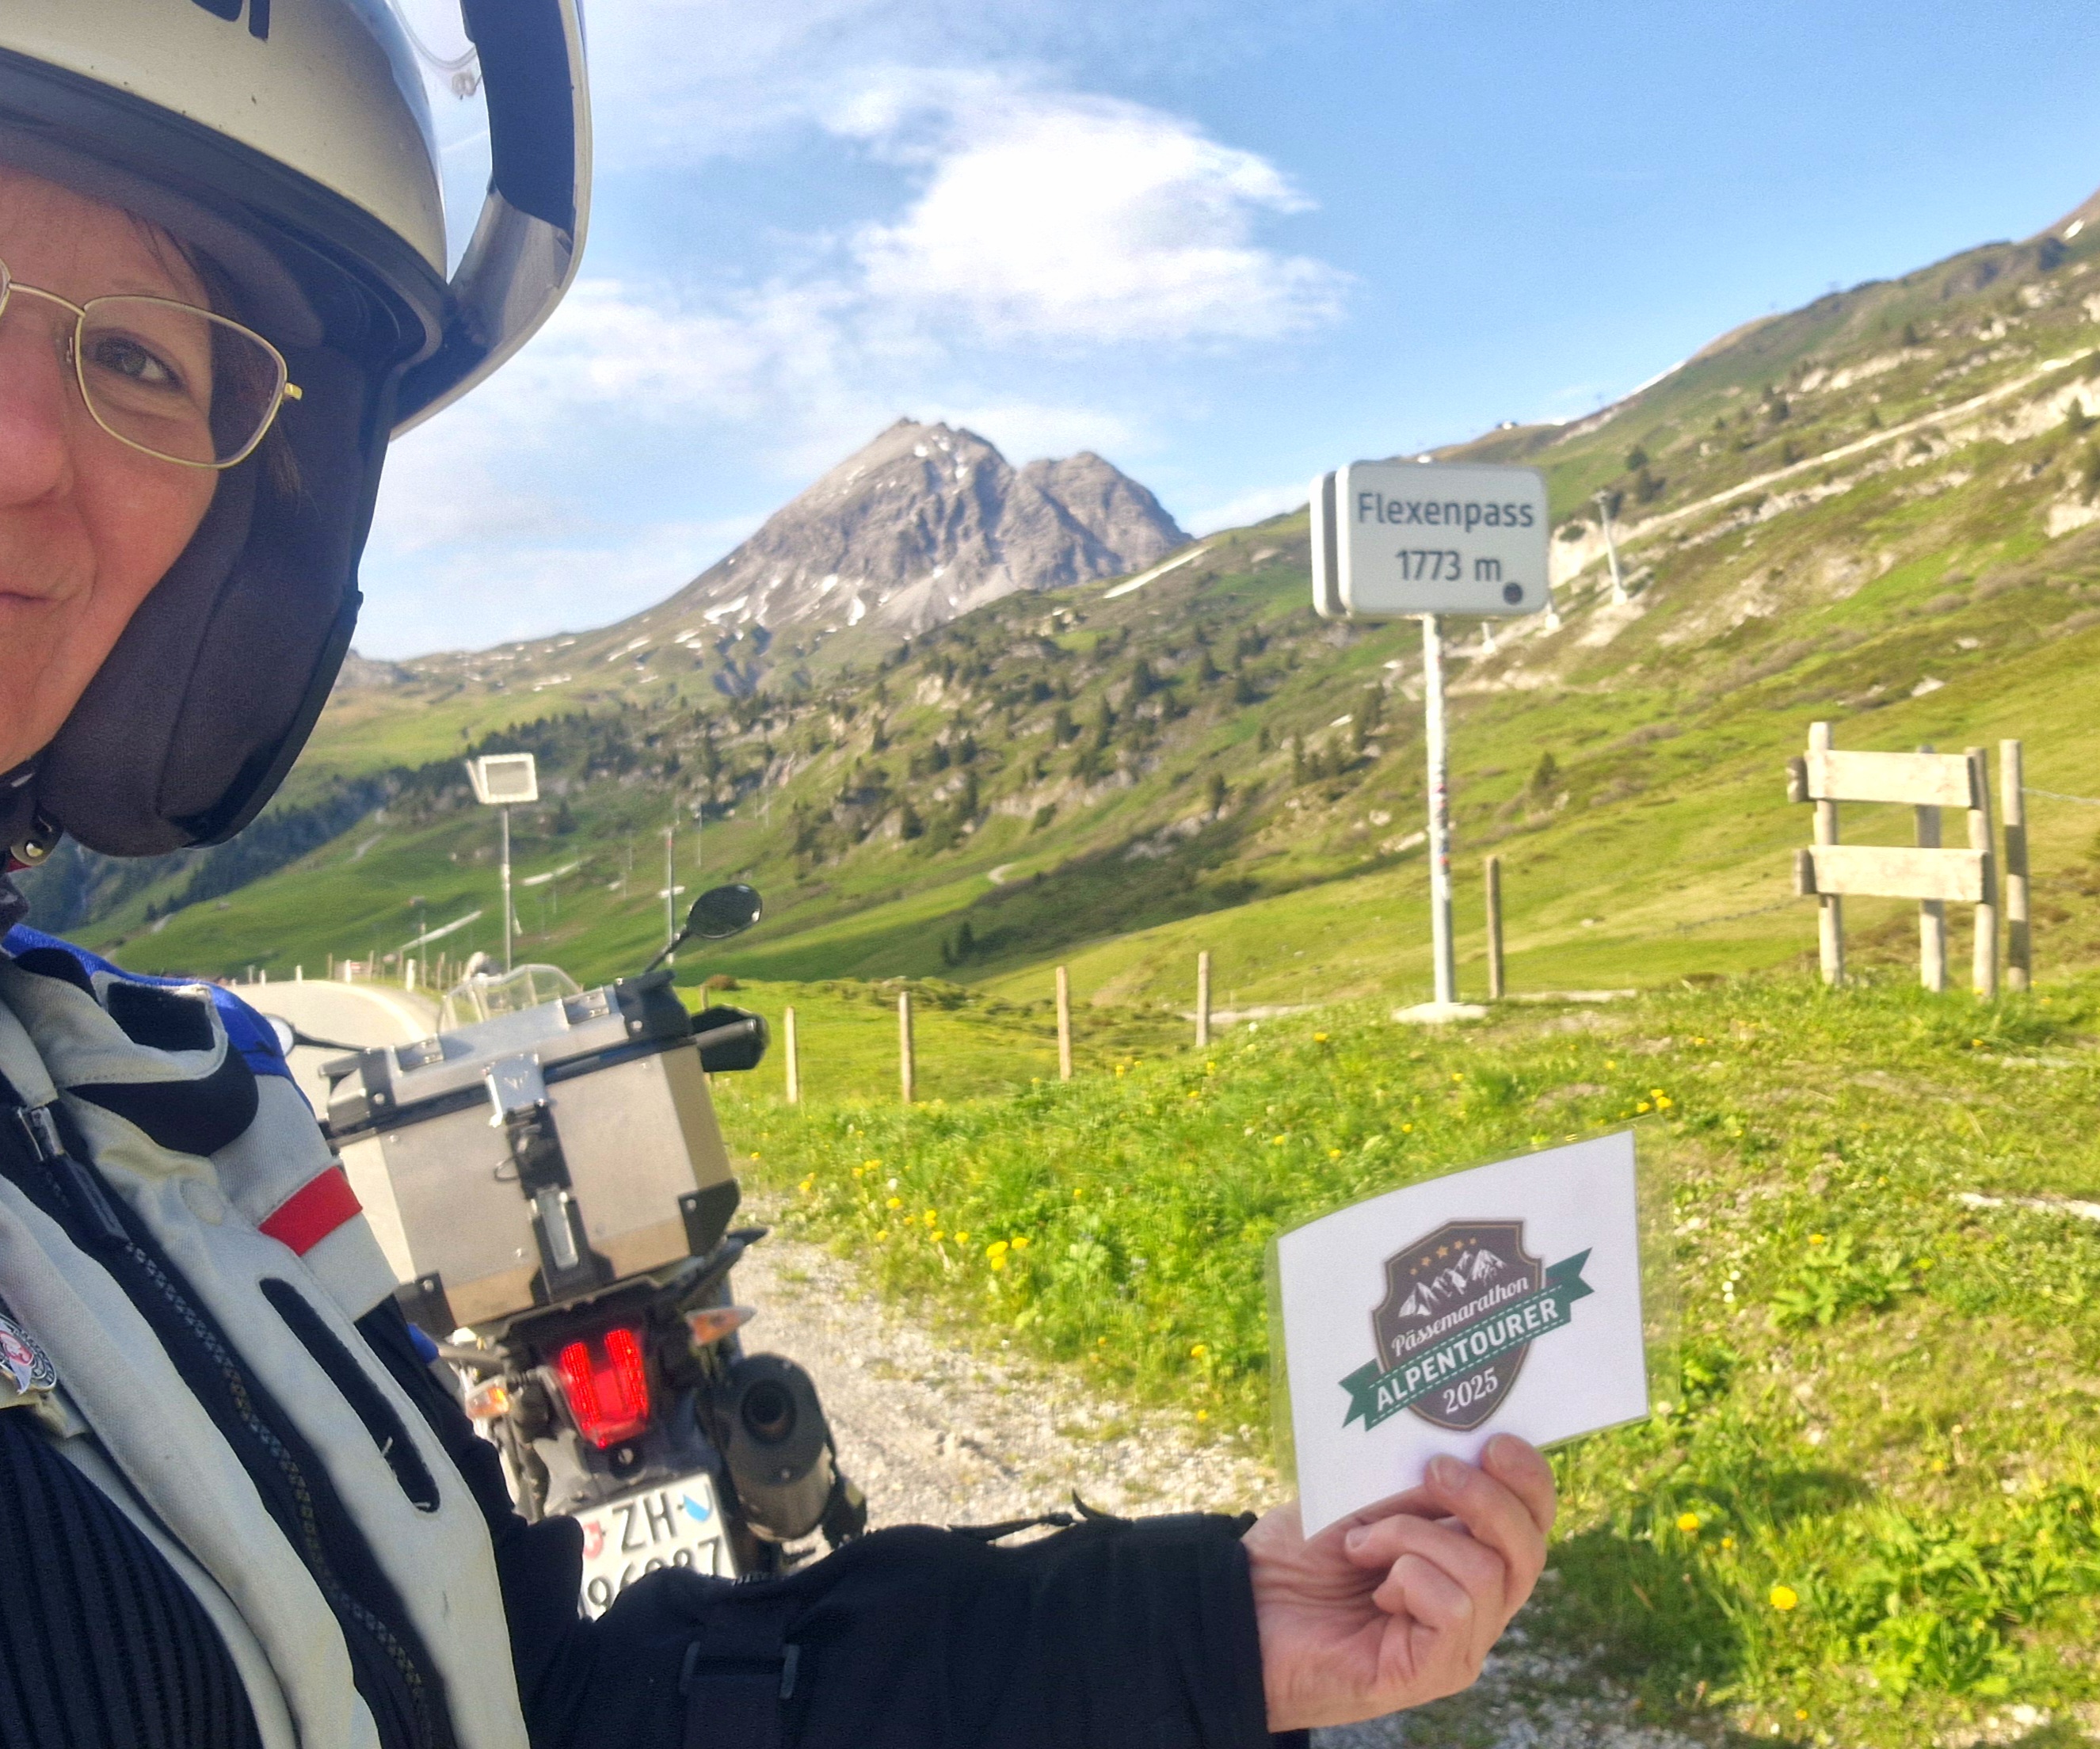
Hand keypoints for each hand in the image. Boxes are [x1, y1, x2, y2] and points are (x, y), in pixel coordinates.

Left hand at [1243, 1435, 1555, 1732]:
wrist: (1244, 1606)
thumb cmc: (1299, 1557)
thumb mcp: (1365, 1502)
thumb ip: (1417, 1487)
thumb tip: (1463, 1451)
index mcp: (1466, 1557)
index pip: (1531, 1523)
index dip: (1530, 1480)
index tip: (1496, 1441)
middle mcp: (1476, 1605)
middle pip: (1529, 1550)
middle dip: (1488, 1499)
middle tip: (1435, 1472)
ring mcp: (1460, 1643)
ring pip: (1485, 1571)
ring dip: (1414, 1538)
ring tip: (1362, 1545)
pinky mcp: (1436, 1672)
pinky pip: (1454, 1606)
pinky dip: (1408, 1578)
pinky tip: (1374, 1589)